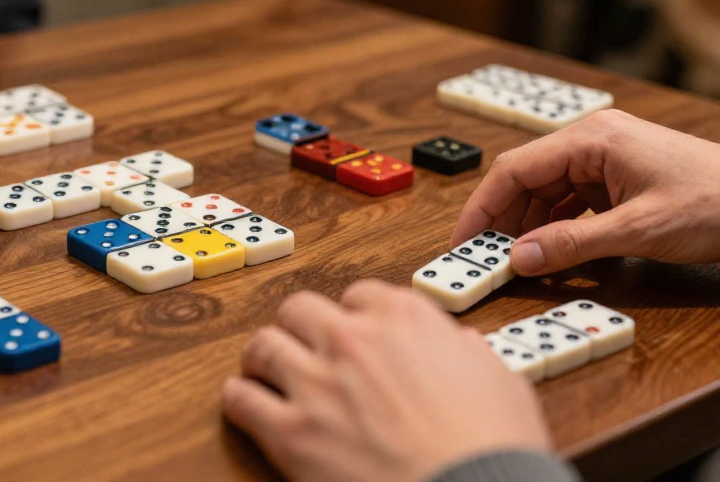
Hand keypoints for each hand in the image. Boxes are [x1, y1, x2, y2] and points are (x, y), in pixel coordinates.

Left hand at [222, 281, 550, 481]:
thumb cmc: (495, 446)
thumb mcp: (502, 381)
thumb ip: (470, 354)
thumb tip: (461, 346)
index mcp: (405, 318)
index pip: (361, 294)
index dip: (356, 315)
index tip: (355, 332)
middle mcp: (353, 339)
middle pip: (300, 309)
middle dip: (300, 327)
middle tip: (302, 346)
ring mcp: (316, 382)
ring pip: (263, 345)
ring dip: (263, 356)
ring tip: (264, 370)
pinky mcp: (290, 432)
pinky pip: (241, 399)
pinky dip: (239, 399)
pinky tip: (245, 402)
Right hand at [453, 110, 719, 275]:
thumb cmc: (717, 202)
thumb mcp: (638, 230)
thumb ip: (573, 244)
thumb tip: (520, 259)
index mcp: (592, 139)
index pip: (515, 169)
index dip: (482, 207)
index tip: (464, 242)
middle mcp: (593, 142)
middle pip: (527, 180)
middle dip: (504, 221)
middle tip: (485, 259)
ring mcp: (606, 160)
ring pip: (547, 193)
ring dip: (530, 227)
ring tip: (516, 261)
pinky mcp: (619, 179)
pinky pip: (572, 202)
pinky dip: (557, 227)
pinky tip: (552, 251)